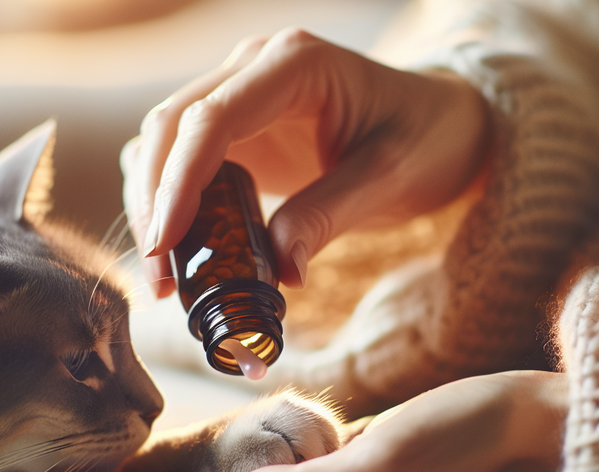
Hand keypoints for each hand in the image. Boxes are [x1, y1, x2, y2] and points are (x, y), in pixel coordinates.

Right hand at [122, 28, 489, 296]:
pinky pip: (189, 161)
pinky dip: (177, 204)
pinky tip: (186, 250)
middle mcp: (257, 70)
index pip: (212, 119)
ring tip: (164, 275)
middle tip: (158, 278)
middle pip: (171, 126)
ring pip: (167, 143)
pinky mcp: (245, 131)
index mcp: (295, 66)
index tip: (166, 246)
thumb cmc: (428, 139)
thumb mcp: (389, 179)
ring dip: (154, 204)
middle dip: (154, 202)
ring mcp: (245, 97)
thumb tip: (280, 271)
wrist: (445, 127)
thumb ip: (328, 216)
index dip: (178, 183)